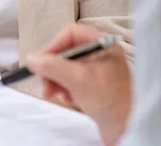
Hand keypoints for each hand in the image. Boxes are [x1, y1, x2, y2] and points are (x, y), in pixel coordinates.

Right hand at [25, 24, 131, 145]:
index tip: (41, 61)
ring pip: (68, 68)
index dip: (54, 46)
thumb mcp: (77, 79)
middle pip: (67, 52)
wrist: (128, 128)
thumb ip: (51, 66)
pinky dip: (66, 89)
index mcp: (103, 45)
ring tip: (54, 93)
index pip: (71, 34)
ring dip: (57, 80)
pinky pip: (74, 81)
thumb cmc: (112, 101)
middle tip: (45, 81)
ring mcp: (99, 72)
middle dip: (53, 68)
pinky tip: (69, 99)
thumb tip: (32, 58)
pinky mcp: (96, 87)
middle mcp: (102, 55)